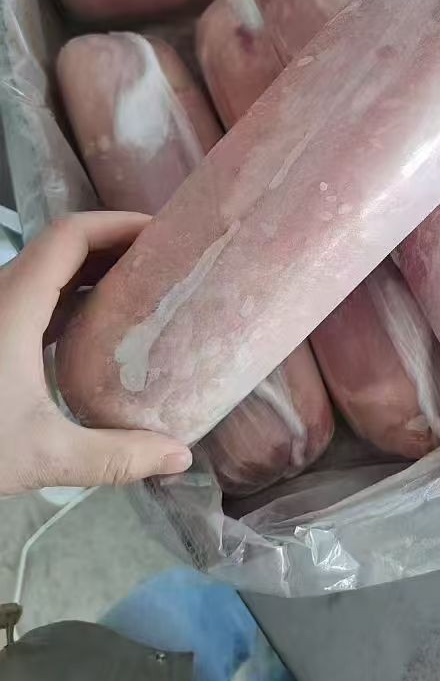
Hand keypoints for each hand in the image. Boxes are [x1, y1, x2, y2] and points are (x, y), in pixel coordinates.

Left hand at [0, 212, 192, 494]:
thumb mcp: (42, 456)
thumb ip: (113, 458)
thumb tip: (180, 457)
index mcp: (14, 306)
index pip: (70, 235)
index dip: (117, 222)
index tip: (163, 232)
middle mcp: (2, 297)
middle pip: (64, 245)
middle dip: (117, 243)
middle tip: (169, 259)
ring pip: (50, 269)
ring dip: (97, 267)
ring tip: (148, 284)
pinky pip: (40, 295)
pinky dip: (76, 293)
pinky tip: (105, 322)